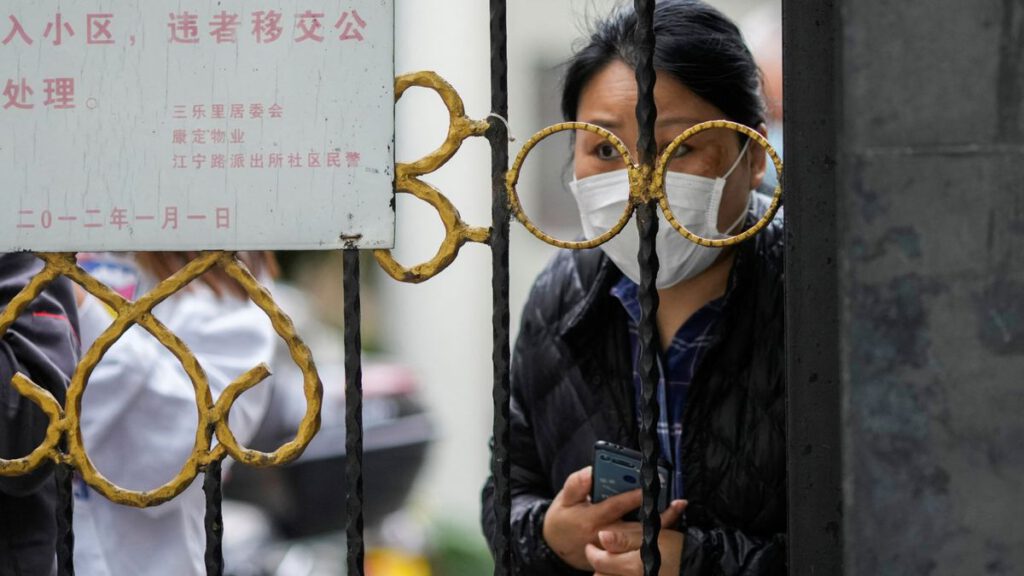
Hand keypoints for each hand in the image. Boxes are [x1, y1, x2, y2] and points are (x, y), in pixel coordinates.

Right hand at [542, 466, 685, 570]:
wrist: (556, 550)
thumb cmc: (563, 520)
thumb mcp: (564, 499)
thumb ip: (576, 484)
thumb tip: (591, 470)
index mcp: (591, 520)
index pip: (615, 507)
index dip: (633, 497)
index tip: (650, 486)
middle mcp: (605, 538)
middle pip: (637, 528)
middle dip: (658, 515)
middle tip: (677, 501)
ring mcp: (613, 551)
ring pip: (642, 540)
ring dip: (662, 525)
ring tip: (677, 508)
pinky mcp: (618, 559)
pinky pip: (641, 548)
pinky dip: (655, 535)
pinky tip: (669, 523)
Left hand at [585, 517, 686, 575]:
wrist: (698, 566)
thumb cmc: (678, 549)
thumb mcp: (652, 536)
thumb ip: (624, 539)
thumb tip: (601, 536)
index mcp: (632, 565)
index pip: (599, 562)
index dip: (592, 552)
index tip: (590, 546)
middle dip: (599, 567)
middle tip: (602, 556)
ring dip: (608, 575)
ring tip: (611, 566)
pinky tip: (622, 572)